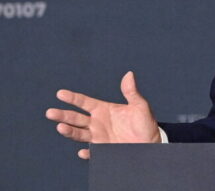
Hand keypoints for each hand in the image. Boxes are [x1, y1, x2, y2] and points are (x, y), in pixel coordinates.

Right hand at [45, 71, 160, 159]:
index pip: (84, 102)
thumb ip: (131, 92)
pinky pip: (92, 153)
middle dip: (63, 115)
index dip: (73, 98)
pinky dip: (87, 153)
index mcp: (103, 110)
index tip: (60, 93)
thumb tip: (129, 74)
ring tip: (61, 128)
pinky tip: (83, 152)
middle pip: (75, 118)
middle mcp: (97, 123)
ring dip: (69, 132)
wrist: (151, 144)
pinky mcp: (103, 151)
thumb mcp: (140, 106)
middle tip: (50, 113)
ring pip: (79, 134)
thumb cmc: (145, 124)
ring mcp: (98, 137)